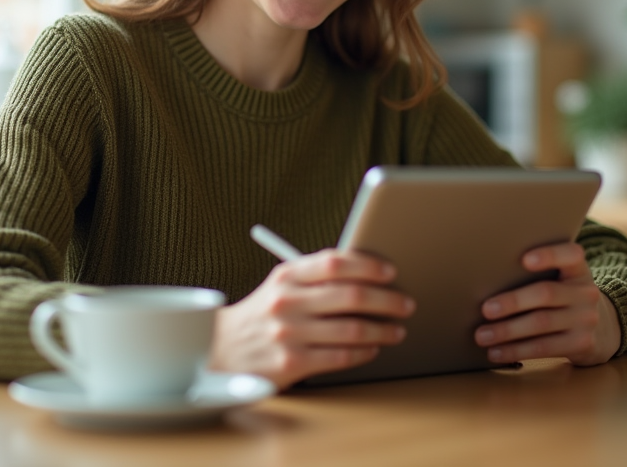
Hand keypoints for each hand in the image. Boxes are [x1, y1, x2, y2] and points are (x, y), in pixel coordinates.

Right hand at [209, 249, 414, 388]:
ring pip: (352, 329)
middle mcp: (287, 302)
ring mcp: (289, 334)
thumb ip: (317, 277)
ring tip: (396, 329)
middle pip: (352, 296)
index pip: (335, 262)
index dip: (369, 265)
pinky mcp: (291, 364)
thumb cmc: (264, 314)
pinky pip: (341, 356)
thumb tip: (369, 274)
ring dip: (383, 330)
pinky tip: (373, 348)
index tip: (391, 272)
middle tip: (405, 304)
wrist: (220, 350)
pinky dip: (364, 352)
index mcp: (287, 275)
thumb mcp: (281, 286)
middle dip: (387, 300)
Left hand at [474, 241, 619, 366]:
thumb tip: (486, 280)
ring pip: (541, 323)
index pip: (570, 254)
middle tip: (486, 309)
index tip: (524, 259)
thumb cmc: (564, 298)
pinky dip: (516, 350)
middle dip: (513, 302)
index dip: (549, 255)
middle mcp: (586, 292)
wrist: (602, 329)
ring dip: (507, 331)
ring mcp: (586, 319)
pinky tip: (496, 352)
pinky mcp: (582, 344)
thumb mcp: (563, 280)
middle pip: (546, 294)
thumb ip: (537, 275)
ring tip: (482, 335)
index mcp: (577, 269)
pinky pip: (544, 347)